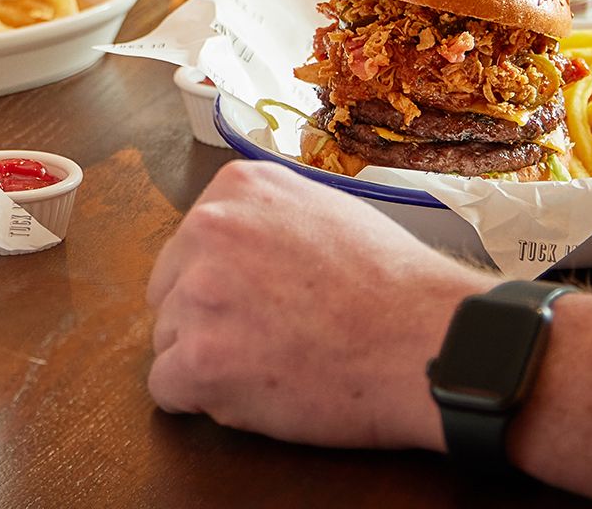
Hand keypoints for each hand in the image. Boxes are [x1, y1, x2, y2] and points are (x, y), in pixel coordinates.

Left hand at [147, 162, 489, 451]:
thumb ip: (265, 220)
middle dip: (207, 320)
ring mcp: (200, 293)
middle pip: (169, 291)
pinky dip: (201, 402)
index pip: (189, 245)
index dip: (223, 284)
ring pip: (167, 341)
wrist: (425, 341)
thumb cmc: (390, 284)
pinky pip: (166, 389)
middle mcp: (208, 228)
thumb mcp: (322, 211)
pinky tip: (253, 394)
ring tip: (272, 364)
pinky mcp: (200, 359)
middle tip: (267, 339)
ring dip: (208, 361)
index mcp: (237, 189)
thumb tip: (229, 245)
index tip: (260, 301)